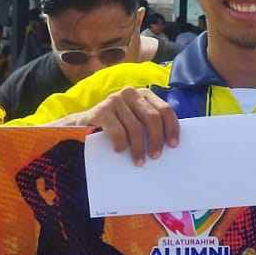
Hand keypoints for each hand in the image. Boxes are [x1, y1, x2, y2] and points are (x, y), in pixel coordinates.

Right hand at [60, 86, 179, 164]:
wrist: (82, 126)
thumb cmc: (115, 127)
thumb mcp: (134, 121)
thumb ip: (149, 124)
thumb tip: (171, 143)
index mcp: (143, 94)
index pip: (165, 110)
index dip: (171, 128)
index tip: (173, 145)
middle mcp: (130, 93)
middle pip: (153, 118)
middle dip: (157, 139)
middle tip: (156, 156)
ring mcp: (115, 100)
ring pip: (136, 127)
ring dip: (139, 148)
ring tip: (139, 161)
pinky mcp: (101, 110)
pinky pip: (118, 131)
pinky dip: (121, 144)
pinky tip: (120, 151)